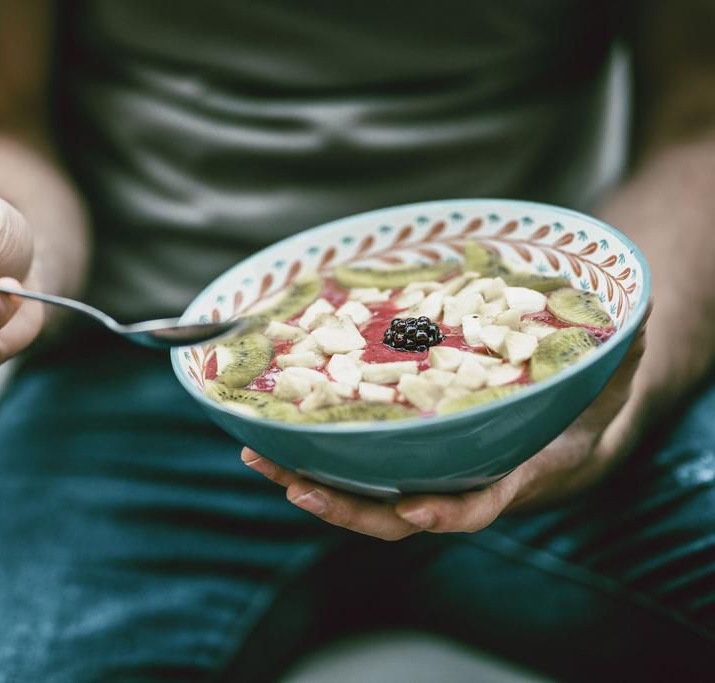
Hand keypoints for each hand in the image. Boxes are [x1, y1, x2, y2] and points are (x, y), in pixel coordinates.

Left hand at [241, 321, 649, 539]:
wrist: (555, 429)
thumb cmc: (578, 408)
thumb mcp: (603, 385)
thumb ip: (612, 363)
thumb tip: (632, 326)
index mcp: (504, 476)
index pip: (476, 505)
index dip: (447, 512)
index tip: (419, 509)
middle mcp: (454, 484)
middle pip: (393, 514)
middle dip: (343, 506)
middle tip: (295, 486)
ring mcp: (422, 474)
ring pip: (360, 494)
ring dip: (307, 480)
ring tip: (258, 456)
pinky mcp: (399, 457)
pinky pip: (352, 466)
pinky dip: (313, 456)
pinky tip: (273, 435)